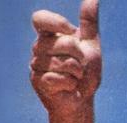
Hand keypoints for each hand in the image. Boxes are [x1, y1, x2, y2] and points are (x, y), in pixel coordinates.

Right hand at [30, 0, 100, 115]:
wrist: (82, 101)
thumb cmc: (85, 74)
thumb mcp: (91, 47)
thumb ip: (89, 23)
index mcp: (49, 37)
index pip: (40, 18)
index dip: (55, 22)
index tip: (70, 31)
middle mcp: (38, 48)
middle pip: (63, 42)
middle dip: (80, 56)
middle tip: (80, 67)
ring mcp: (36, 65)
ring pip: (63, 62)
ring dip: (78, 73)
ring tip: (75, 78)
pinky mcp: (38, 82)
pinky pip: (59, 78)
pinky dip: (71, 84)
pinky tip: (69, 87)